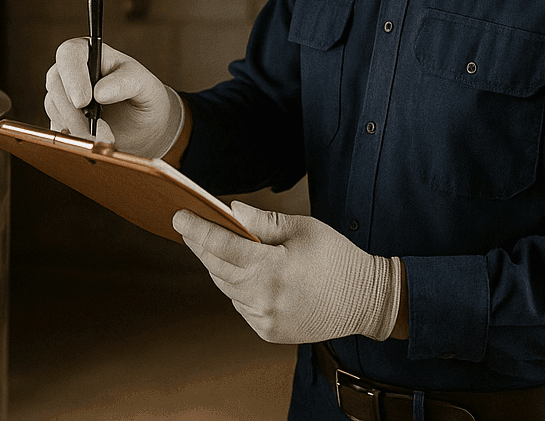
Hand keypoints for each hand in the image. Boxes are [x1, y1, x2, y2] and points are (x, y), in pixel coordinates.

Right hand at [44, 39, 183, 157]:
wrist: (144, 129)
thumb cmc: (144, 98)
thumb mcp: (145, 86)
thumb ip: (127, 82)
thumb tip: (100, 92)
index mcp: (92, 53)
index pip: (70, 53)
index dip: (73, 76)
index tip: (84, 101)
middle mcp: (73, 71)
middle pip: (55, 82)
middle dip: (75, 111)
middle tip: (100, 131)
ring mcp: (64, 95)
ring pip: (54, 107)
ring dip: (78, 128)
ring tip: (107, 138)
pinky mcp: (60, 118)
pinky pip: (56, 127)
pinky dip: (74, 138)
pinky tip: (95, 143)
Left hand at [173, 201, 399, 344]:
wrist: (366, 301)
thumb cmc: (336, 257)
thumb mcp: (302, 229)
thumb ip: (263, 222)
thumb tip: (231, 211)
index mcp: (272, 269)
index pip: (222, 246)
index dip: (197, 230)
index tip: (178, 217)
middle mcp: (264, 299)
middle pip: (218, 268)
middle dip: (201, 246)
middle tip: (188, 227)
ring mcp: (265, 319)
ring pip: (227, 288)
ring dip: (219, 267)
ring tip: (214, 246)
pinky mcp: (268, 332)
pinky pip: (241, 305)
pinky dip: (237, 288)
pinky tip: (245, 273)